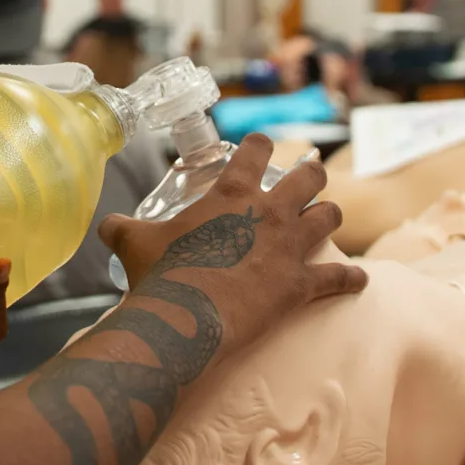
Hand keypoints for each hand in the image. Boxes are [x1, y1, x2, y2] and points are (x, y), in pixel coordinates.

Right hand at [99, 133, 367, 354]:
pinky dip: (351, 279)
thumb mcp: (132, 242)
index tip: (259, 147)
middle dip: (311, 175)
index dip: (259, 144)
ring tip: (325, 220)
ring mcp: (290, 248)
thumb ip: (121, 228)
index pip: (255, 149)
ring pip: (330, 217)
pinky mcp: (301, 285)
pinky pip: (339, 278)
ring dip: (329, 216)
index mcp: (232, 193)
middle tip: (306, 180)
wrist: (183, 320)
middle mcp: (269, 212)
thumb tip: (104, 226)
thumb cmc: (159, 275)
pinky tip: (360, 279)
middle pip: (309, 177)